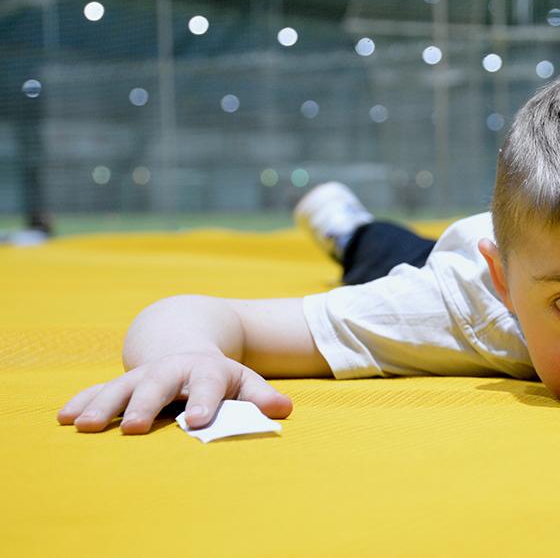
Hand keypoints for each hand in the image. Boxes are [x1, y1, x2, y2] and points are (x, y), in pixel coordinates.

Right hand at [57, 352, 292, 434]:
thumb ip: (261, 396)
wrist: (185, 342)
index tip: (200, 421)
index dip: (205, 401)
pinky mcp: (121, 384)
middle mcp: (171, 370)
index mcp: (206, 370)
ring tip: (83, 426)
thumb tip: (285, 409)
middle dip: (144, 405)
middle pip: (157, 385)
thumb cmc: (219, 376)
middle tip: (132, 428)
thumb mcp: (242, 382)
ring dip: (102, 406)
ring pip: (121, 387)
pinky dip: (81, 402)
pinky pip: (98, 391)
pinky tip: (63, 417)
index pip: (207, 384)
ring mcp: (143, 375)